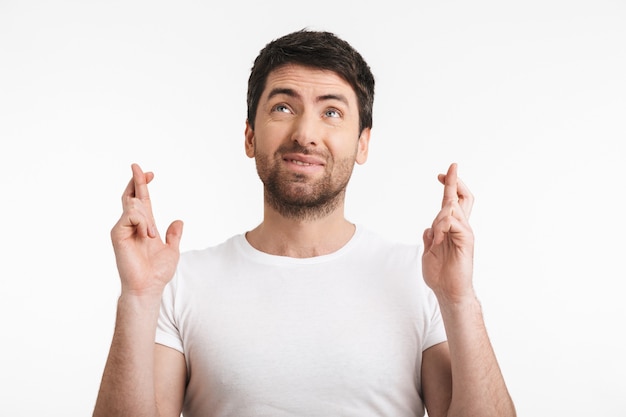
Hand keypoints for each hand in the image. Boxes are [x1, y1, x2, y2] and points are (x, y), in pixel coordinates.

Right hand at [110, 164, 182, 296]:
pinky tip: (146, 235)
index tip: (150, 173)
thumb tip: (178, 221)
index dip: (143, 185)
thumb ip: (174, 235)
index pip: (142, 200)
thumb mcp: (171, 250)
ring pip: (133, 205)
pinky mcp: (117, 233)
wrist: (148, 286)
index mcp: (144, 226)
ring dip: (147, 217)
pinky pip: (131, 215)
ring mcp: (122, 228)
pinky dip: (142, 222)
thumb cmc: (157, 272)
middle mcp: (131, 225)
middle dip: (136, 180)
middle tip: (138, 167)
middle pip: (130, 196)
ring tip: (151, 236)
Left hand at [422, 163, 474, 303]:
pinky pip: (452, 222)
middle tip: (450, 168)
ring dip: (438, 219)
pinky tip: (438, 240)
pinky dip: (441, 227)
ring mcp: (465, 232)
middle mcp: (460, 227)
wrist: (448, 291)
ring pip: (451, 209)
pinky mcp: (467, 239)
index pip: (453, 202)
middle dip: (455, 181)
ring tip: (435, 240)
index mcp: (451, 229)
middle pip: (462, 197)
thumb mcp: (429, 251)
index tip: (440, 174)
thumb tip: (428, 228)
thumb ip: (430, 237)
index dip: (449, 187)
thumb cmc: (440, 274)